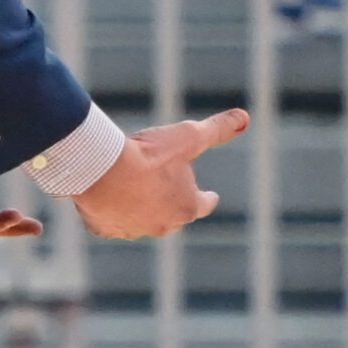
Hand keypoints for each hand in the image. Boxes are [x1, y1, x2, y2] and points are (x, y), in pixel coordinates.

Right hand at [74, 109, 247, 239]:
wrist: (102, 170)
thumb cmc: (149, 154)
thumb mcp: (189, 136)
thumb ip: (218, 129)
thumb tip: (245, 118)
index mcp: (187, 207)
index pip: (203, 204)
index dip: (206, 198)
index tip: (210, 196)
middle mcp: (164, 225)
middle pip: (174, 216)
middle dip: (173, 204)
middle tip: (168, 189)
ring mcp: (133, 230)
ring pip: (142, 221)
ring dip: (142, 209)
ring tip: (136, 191)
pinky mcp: (106, 229)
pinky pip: (112, 223)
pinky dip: (113, 213)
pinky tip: (108, 200)